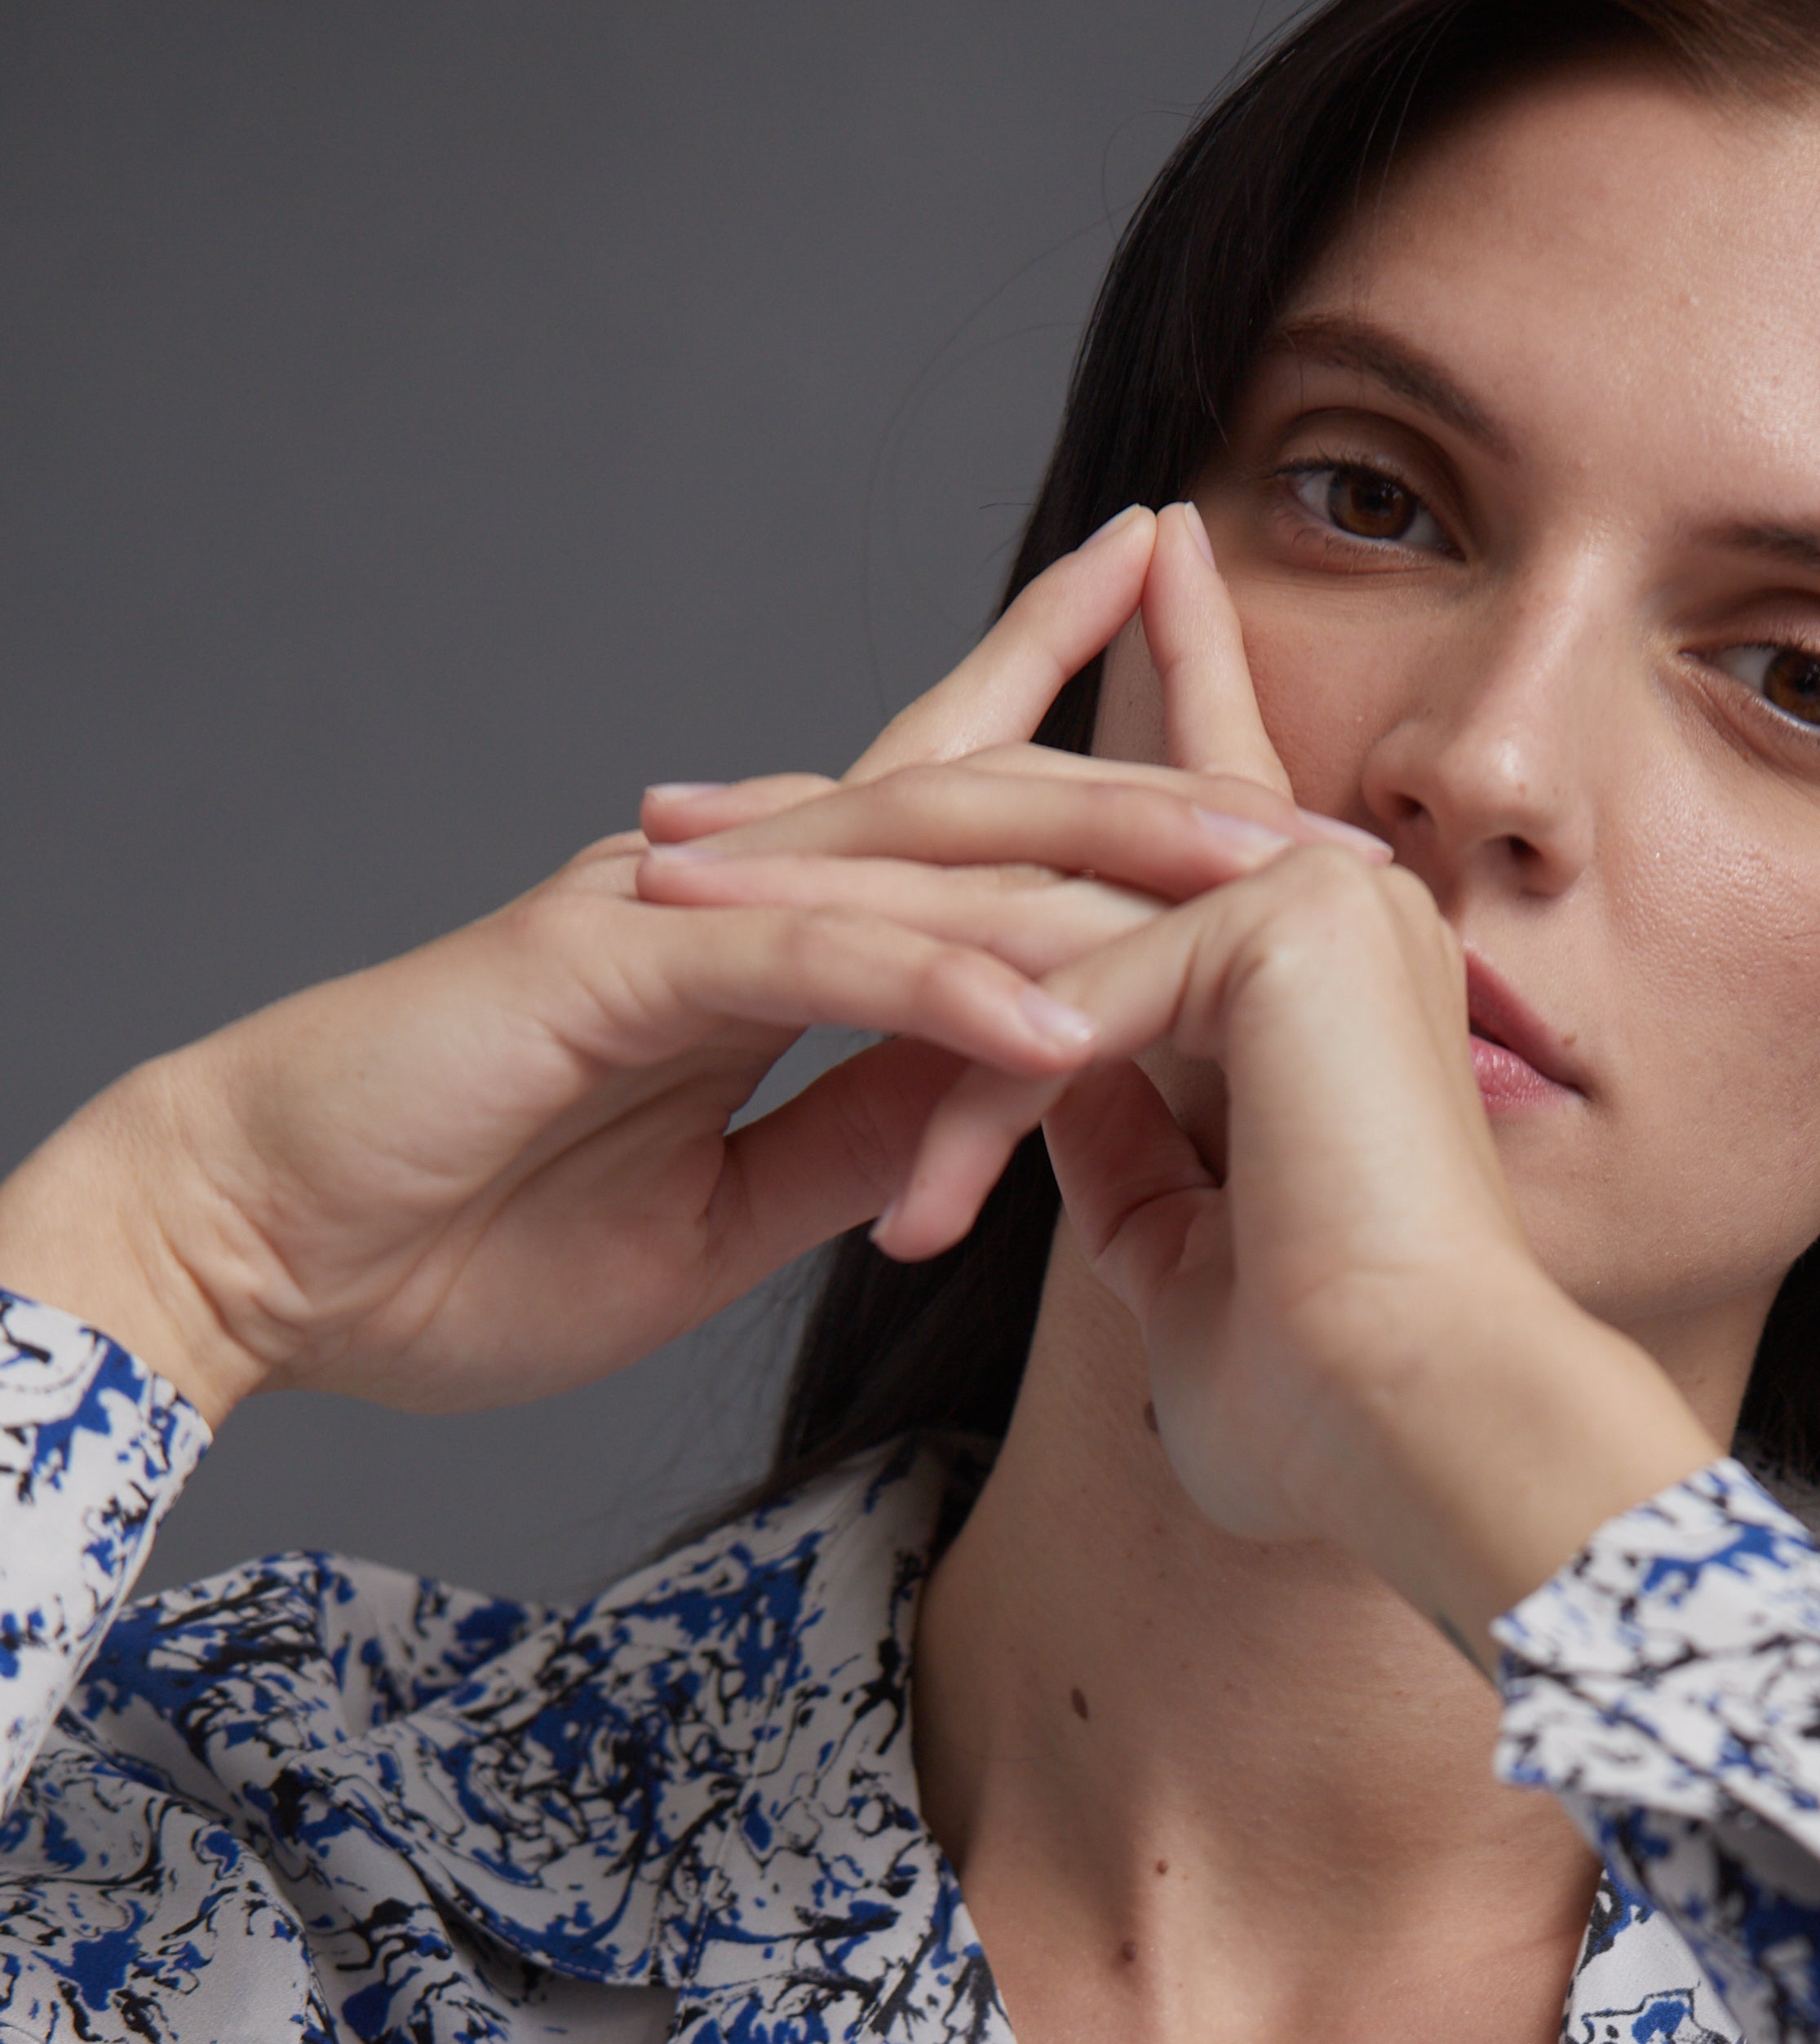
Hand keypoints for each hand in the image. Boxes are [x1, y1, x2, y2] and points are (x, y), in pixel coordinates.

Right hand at [0, 509, 1350, 1426]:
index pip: (962, 828)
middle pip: (984, 803)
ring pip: (924, 849)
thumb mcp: (729, 1211)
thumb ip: (860, 1133)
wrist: (267, 1255)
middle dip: (1160, 789)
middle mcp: (731, 889)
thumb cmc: (463, 1238)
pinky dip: (943, 988)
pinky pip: (813, 968)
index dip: (1108, 788)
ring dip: (1098, 861)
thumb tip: (1001, 1103)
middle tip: (1328, 806)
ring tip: (1255, 873)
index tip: (1268, 806)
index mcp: (760, 943)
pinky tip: (1060, 1017)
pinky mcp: (607, 969)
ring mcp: (671, 915)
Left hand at [655, 506, 1708, 1645]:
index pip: (1089, 840)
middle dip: (833, 843)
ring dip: (834, 932)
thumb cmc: (1335, 1411)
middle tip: (670, 840)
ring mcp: (1311, 896)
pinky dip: (969, 1108)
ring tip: (679, 949)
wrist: (1445, 1451)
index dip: (931, 836)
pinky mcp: (1284, 940)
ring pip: (1022, 901)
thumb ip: (1126, 1157)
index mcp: (1304, 951)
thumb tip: (1052, 1103)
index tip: (780, 831)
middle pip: (1028, 841)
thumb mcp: (1184, 1255)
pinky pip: (1071, 1006)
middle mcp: (1318, 892)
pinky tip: (901, 1219)